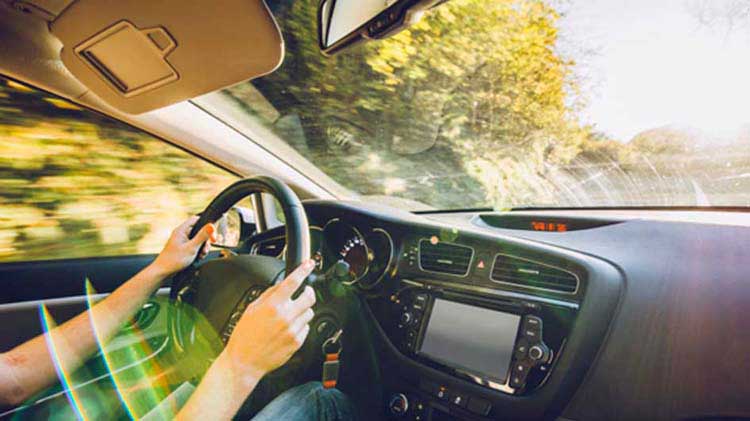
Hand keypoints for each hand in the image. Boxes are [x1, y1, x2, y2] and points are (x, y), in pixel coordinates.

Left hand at [150, 216, 215, 276]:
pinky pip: (194, 246)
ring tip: (201, 254)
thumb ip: (202, 236)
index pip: (196, 219)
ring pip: (198, 239)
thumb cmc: (173, 260)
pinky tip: (198, 257)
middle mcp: (182, 234)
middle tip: (207, 247)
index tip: (212, 234)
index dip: (206, 224)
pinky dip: (198, 251)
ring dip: (202, 247)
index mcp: (181, 230)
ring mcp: (182, 241)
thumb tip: (211, 226)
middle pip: (199, 231)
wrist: (163, 272)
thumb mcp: (191, 248)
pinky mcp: (183, 248)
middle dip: (205, 239)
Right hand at [222, 260, 316, 382]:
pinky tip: (288, 329)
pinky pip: (306, 328)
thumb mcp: (251, 309)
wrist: (244, 361)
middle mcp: (285, 317)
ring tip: (290, 316)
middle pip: (309, 297)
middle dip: (308, 292)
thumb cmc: (244, 336)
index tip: (309, 264)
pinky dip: (301, 325)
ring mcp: (292, 330)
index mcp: (272, 306)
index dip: (304, 270)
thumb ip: (269, 295)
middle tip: (304, 292)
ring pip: (309, 312)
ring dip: (303, 310)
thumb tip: (282, 285)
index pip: (293, 282)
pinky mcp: (297, 342)